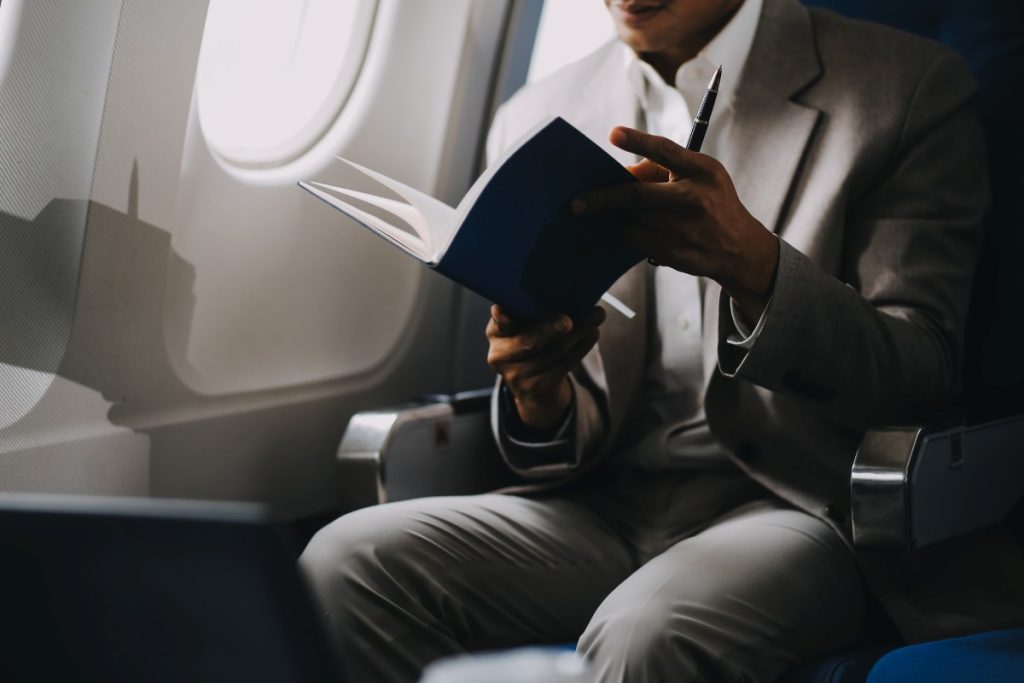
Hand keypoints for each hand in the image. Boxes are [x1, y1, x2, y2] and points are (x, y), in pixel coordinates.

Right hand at [486, 305, 604, 428]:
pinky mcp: (539, 387)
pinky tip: (592, 334)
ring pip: (553, 353)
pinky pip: (564, 365)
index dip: (500, 318)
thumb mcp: (520, 328)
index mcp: (496, 335)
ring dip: (578, 334)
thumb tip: (559, 293)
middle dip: (549, 329)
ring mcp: (519, 375)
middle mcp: (502, 356)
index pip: (497, 324)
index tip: (501, 312)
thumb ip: (528, 312)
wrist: (533, 389)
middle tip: (568, 320)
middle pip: (528, 341)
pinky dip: (581, 347)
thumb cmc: (529, 344)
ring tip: (595, 318)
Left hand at [572, 126, 779, 321]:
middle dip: (604, 198)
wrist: (740, 248)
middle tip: (577, 202)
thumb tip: (620, 176)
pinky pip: (636, 239)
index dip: (638, 141)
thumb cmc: (711, 203)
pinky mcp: (676, 252)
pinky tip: (634, 229)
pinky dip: (628, 232)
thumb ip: (662, 170)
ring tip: (619, 213)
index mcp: (703, 170)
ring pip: (633, 219)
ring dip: (620, 216)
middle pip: (638, 195)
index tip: (612, 134)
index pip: (666, 151)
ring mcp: (686, 229)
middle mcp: (695, 198)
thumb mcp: (700, 177)